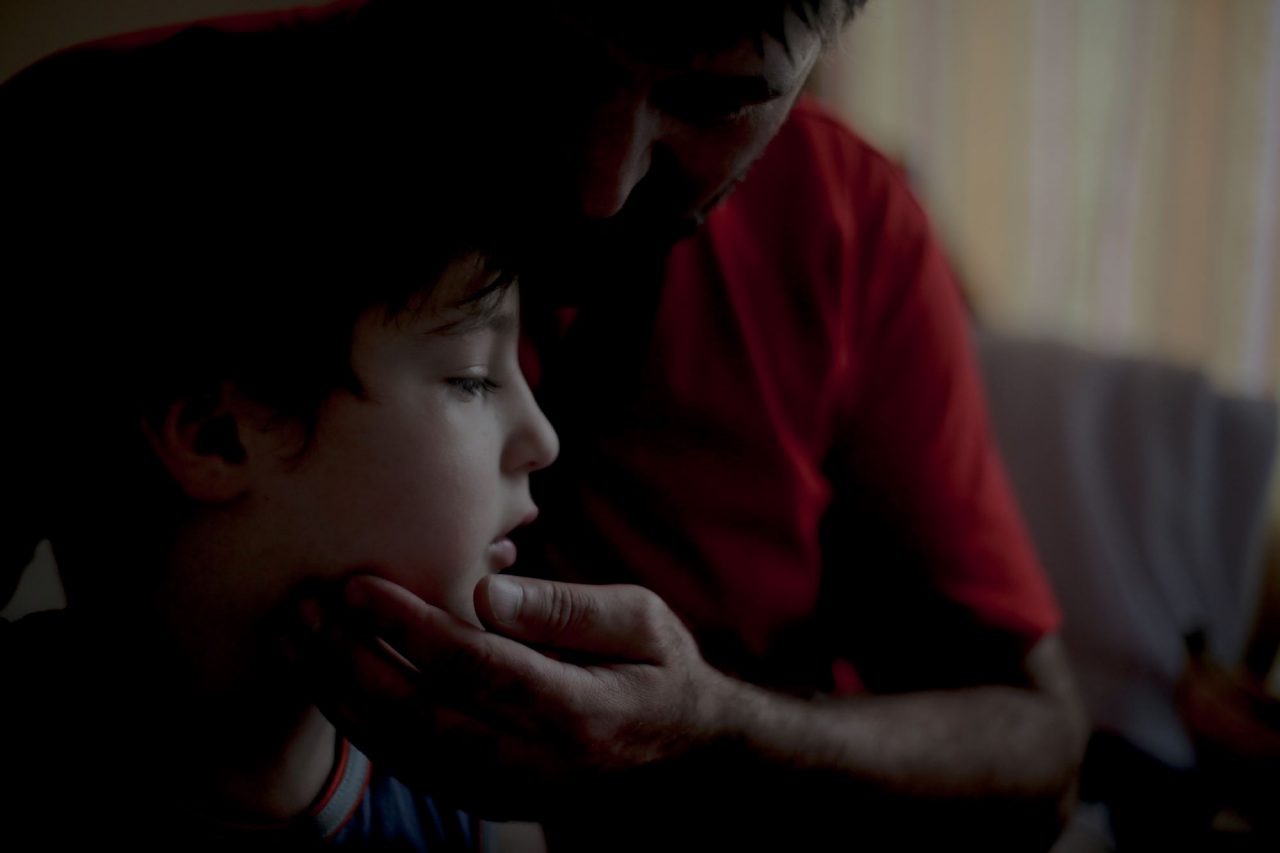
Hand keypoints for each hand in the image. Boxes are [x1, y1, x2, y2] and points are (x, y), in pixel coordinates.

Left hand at [288, 574, 732, 818]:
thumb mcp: (641, 621)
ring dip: (337, 694)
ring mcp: (504, 790)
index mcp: (577, 710)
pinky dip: (357, 724)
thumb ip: (565, 608)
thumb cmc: (658, 670)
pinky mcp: (482, 797)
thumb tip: (483, 587)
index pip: (474, 668)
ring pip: (401, 751)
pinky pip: (408, 766)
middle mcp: (533, 762)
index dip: (407, 627)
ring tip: (294, 637)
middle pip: (419, 717)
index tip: (357, 584)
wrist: (680, 757)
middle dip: (349, 661)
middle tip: (303, 606)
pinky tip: (325, 679)